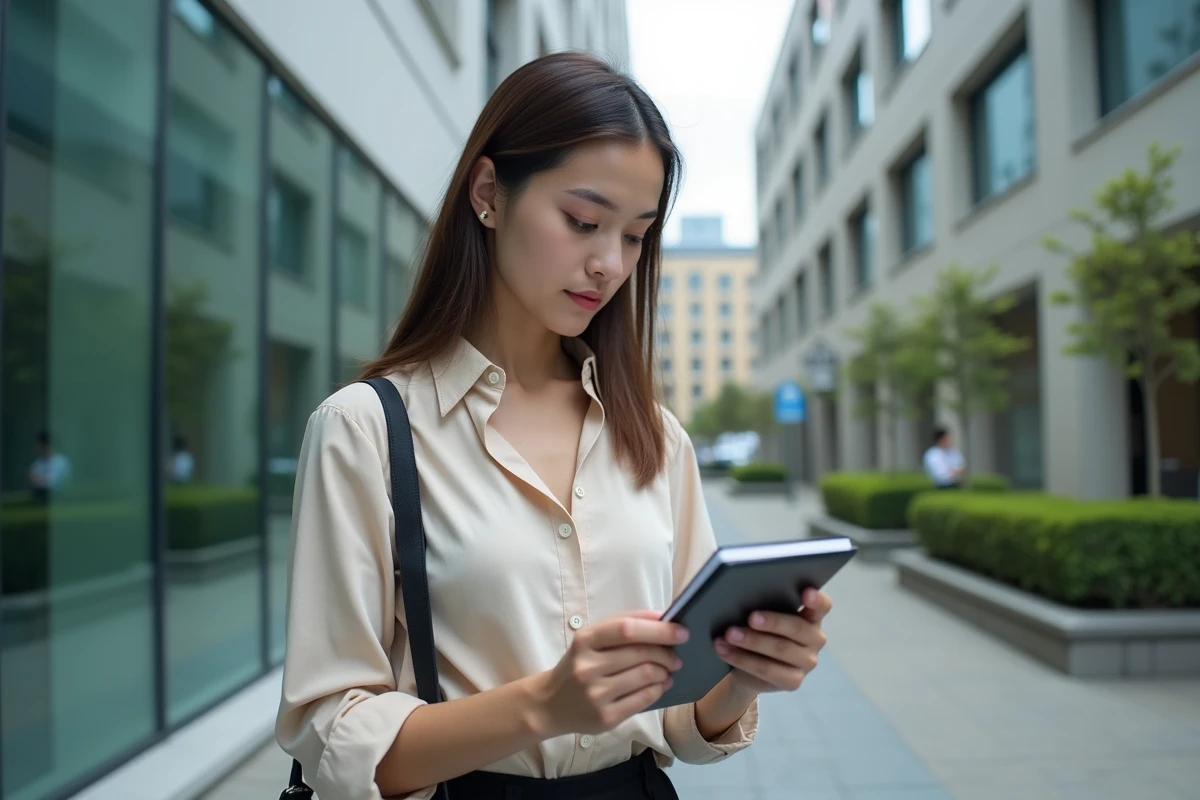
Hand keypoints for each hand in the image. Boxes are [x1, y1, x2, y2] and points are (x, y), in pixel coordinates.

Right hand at [534, 610, 685, 735]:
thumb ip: (621, 627)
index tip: (680, 631)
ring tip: (667, 670)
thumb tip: (663, 620)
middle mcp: (587, 667)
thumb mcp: (589, 640)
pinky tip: (660, 684)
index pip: (627, 629)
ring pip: (646, 676)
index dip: (658, 629)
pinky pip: (643, 699)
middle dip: (666, 653)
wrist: (549, 704)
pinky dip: (658, 689)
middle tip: (676, 656)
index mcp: (585, 640)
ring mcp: (595, 694)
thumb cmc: (578, 665)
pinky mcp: (605, 717)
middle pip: (641, 654)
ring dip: (664, 671)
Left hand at [713, 588, 831, 694]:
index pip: (822, 606)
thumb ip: (764, 605)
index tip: (806, 593)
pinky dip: (742, 659)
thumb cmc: (758, 630)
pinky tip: (724, 651)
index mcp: (812, 616)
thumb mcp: (764, 615)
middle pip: (797, 627)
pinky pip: (767, 670)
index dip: (816, 599)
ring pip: (780, 649)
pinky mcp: (793, 681)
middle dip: (772, 622)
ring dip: (751, 641)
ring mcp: (807, 662)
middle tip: (750, 617)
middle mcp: (815, 639)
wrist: (748, 665)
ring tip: (729, 634)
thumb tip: (743, 596)